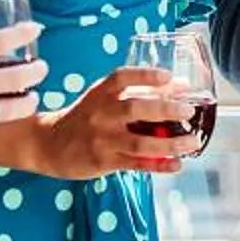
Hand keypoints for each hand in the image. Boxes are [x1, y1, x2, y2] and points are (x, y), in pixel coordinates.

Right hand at [28, 68, 192, 179]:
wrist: (47, 144)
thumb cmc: (83, 117)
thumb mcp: (100, 99)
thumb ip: (133, 93)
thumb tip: (178, 87)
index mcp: (100, 93)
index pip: (122, 78)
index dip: (145, 76)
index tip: (168, 77)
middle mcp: (101, 114)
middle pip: (134, 109)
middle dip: (165, 109)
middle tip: (188, 110)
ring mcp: (102, 139)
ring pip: (140, 142)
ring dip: (169, 143)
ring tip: (192, 142)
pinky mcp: (104, 162)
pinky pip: (136, 164)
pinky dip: (158, 164)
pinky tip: (176, 164)